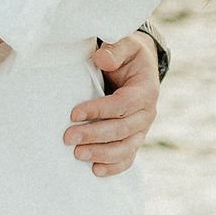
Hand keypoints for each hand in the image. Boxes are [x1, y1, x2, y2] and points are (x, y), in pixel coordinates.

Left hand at [64, 30, 160, 177]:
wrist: (139, 67)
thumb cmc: (128, 55)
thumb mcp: (126, 44)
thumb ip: (115, 49)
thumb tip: (102, 58)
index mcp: (146, 89)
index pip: (122, 105)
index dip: (98, 110)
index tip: (73, 114)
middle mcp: (147, 112)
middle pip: (122, 129)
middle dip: (94, 135)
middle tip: (68, 138)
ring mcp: (142, 129)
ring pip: (126, 148)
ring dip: (102, 154)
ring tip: (77, 155)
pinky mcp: (135, 138)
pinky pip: (128, 157)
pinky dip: (113, 166)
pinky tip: (95, 170)